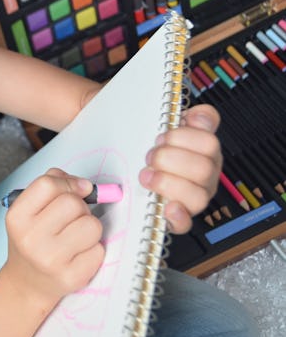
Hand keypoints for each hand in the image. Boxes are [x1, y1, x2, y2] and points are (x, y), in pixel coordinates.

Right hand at [2, 168, 104, 306]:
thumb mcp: (29, 210)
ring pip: (92, 225)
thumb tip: (85, 185)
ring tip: (77, 236)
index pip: (48, 185)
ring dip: (90, 227)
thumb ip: (52, 186)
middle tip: (72, 218)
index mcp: (17, 217)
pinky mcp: (71, 277)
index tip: (79, 189)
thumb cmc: (33, 239)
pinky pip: (99, 250)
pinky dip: (94, 249)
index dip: (69, 183)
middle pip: (73, 203)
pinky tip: (78, 255)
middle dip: (80, 207)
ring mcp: (50, 260)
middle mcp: (30, 238)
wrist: (27, 283)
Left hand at [139, 104, 221, 233]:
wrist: (127, 162)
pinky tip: (167, 207)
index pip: (209, 142)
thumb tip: (198, 115)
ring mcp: (194, 197)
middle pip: (203, 169)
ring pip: (198, 196)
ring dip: (167, 183)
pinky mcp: (178, 217)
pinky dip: (177, 216)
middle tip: (150, 156)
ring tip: (146, 175)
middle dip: (170, 160)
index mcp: (204, 150)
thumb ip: (179, 113)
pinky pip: (186, 223)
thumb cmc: (147, 144)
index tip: (162, 135)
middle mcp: (205, 174)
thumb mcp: (159, 122)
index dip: (184, 137)